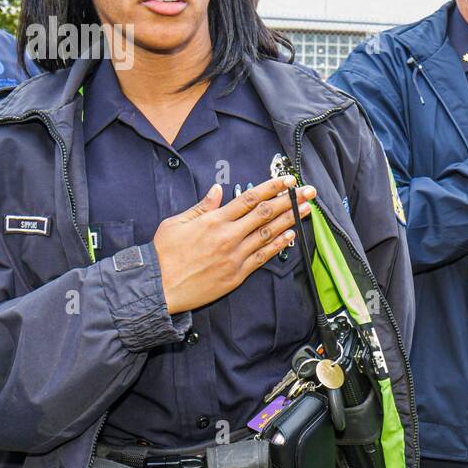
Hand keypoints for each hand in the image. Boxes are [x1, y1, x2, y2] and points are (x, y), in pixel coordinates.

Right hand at [154, 176, 314, 313]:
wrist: (159, 287)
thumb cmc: (163, 255)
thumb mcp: (176, 223)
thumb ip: (201, 207)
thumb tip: (216, 190)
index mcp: (214, 220)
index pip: (249, 198)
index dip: (271, 187)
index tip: (287, 180)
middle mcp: (228, 236)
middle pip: (266, 213)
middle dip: (290, 200)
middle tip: (308, 191)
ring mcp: (235, 256)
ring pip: (269, 233)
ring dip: (291, 220)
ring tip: (307, 210)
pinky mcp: (237, 274)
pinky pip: (263, 257)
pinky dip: (278, 245)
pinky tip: (291, 235)